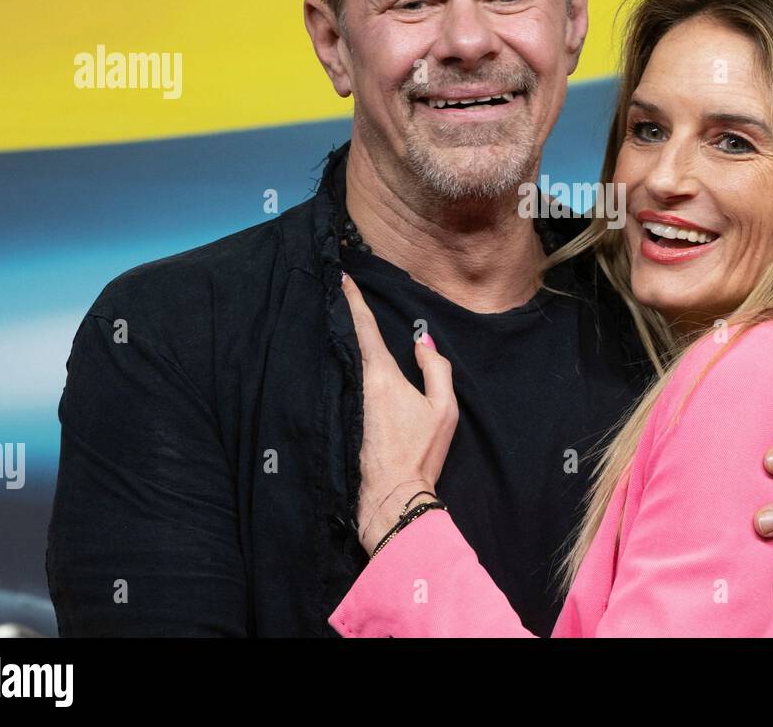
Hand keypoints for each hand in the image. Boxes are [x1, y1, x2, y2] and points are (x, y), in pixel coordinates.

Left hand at [339, 272, 457, 554]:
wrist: (392, 496)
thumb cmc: (420, 452)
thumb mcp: (443, 408)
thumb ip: (435, 367)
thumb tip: (421, 341)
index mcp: (380, 375)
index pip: (363, 327)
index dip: (352, 300)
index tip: (341, 278)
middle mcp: (355, 383)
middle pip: (345, 340)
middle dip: (339, 313)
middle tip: (330, 288)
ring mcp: (344, 401)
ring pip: (339, 360)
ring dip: (336, 339)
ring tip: (329, 317)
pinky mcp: (338, 418)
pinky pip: (337, 380)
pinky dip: (335, 364)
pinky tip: (331, 359)